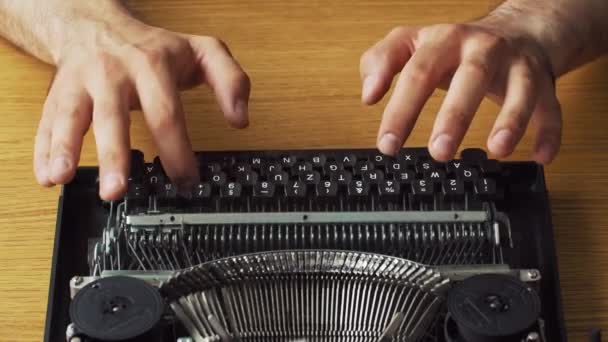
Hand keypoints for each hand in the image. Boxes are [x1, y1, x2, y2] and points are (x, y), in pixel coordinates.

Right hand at [35, 18, 249, 199]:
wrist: (98, 24)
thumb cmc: (153, 47)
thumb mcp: (202, 51)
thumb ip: (230, 80)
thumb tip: (241, 119)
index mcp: (151, 65)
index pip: (166, 113)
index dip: (176, 150)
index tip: (186, 180)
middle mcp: (112, 74)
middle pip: (112, 116)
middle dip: (113, 155)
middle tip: (118, 191)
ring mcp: (81, 84)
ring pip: (71, 117)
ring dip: (66, 149)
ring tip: (64, 178)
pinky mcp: (59, 95)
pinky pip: (47, 122)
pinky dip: (44, 149)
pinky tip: (47, 175)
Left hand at [360, 23, 561, 162]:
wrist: (515, 30)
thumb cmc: (454, 47)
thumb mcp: (410, 44)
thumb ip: (381, 62)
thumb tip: (368, 94)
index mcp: (443, 40)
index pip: (417, 72)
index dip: (401, 108)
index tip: (388, 143)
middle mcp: (482, 49)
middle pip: (471, 76)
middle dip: (455, 115)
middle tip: (439, 152)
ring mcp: (515, 65)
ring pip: (519, 89)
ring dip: (509, 121)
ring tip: (496, 150)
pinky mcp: (541, 83)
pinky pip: (551, 107)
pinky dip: (549, 132)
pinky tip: (540, 157)